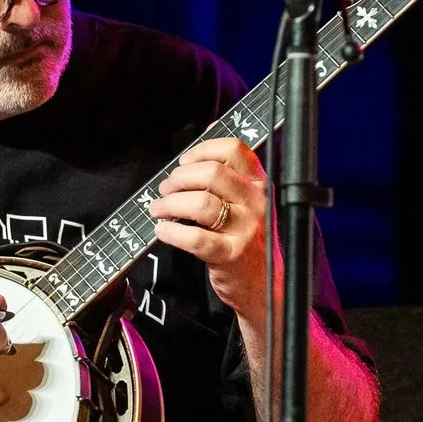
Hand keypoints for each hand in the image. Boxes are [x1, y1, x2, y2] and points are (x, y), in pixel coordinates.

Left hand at [148, 137, 272, 318]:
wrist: (262, 282)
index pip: (234, 150)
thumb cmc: (246, 238)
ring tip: (159, 209)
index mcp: (258, 184)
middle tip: (167, 189)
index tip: (185, 162)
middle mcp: (256, 202)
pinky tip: (164, 231)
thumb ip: (228, 172)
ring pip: (201, 203)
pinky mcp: (231, 254)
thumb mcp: (245, 201)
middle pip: (212, 173)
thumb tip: (203, 138)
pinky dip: (172, 232)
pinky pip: (195, 238)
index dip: (202, 151)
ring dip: (170, 204)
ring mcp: (245, 228)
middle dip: (180, 178)